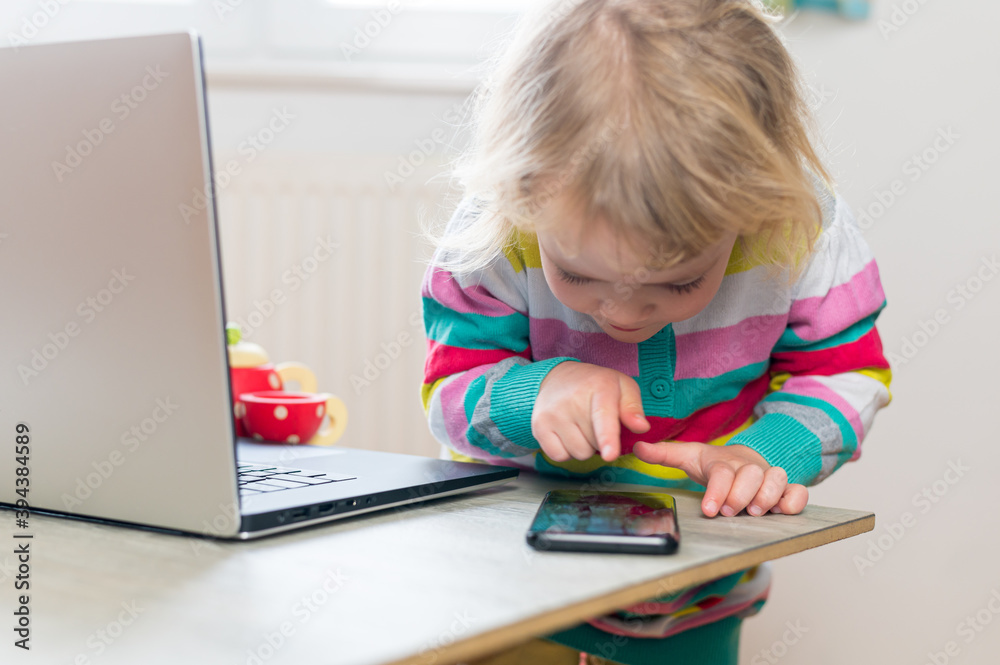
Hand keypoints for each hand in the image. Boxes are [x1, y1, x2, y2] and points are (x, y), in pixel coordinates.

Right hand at [533, 362, 649, 462]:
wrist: (556, 377)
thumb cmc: (594, 385)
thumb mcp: (622, 387)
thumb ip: (633, 407)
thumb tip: (641, 427)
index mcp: (598, 387)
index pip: (602, 416)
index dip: (608, 438)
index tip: (610, 455)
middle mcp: (571, 400)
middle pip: (595, 444)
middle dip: (600, 440)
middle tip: (595, 421)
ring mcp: (551, 414)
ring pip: (578, 453)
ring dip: (584, 446)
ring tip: (581, 426)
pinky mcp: (538, 427)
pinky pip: (559, 456)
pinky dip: (567, 451)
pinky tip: (568, 433)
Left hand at [632, 441, 807, 516]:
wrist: (742, 458)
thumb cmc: (714, 463)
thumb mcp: (689, 457)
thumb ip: (665, 454)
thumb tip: (637, 447)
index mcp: (724, 461)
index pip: (722, 472)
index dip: (717, 490)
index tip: (710, 510)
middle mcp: (748, 467)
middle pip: (752, 475)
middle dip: (741, 495)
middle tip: (729, 511)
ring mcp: (769, 477)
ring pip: (778, 479)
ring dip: (768, 496)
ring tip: (754, 512)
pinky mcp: (786, 490)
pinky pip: (799, 492)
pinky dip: (795, 500)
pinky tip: (784, 510)